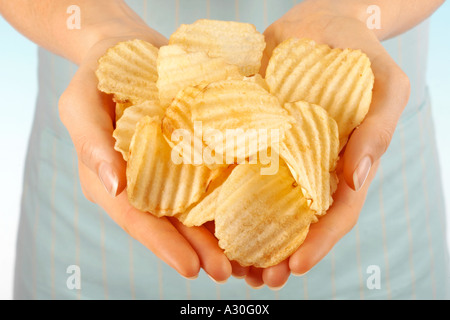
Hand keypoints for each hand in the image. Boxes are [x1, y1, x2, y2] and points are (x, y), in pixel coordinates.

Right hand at [58, 30, 231, 281]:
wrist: (129, 49)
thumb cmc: (98, 77)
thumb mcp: (81, 103)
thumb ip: (91, 143)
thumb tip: (114, 184)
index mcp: (113, 180)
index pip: (137, 218)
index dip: (162, 244)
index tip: (190, 267)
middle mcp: (144, 183)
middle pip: (171, 222)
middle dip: (198, 249)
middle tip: (225, 272)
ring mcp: (171, 170)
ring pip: (195, 207)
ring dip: (218, 233)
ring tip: (244, 258)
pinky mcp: (194, 153)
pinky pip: (212, 177)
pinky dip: (230, 196)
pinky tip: (253, 212)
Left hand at [248, 0, 410, 288]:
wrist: (319, 23)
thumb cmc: (359, 54)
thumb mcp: (385, 87)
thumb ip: (376, 131)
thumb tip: (357, 179)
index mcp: (340, 164)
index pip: (333, 215)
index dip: (318, 244)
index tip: (294, 267)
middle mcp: (305, 166)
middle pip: (293, 219)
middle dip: (277, 252)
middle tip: (257, 279)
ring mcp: (275, 152)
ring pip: (260, 201)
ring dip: (245, 234)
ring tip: (227, 263)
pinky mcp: (249, 132)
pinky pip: (235, 164)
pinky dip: (221, 190)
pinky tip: (204, 212)